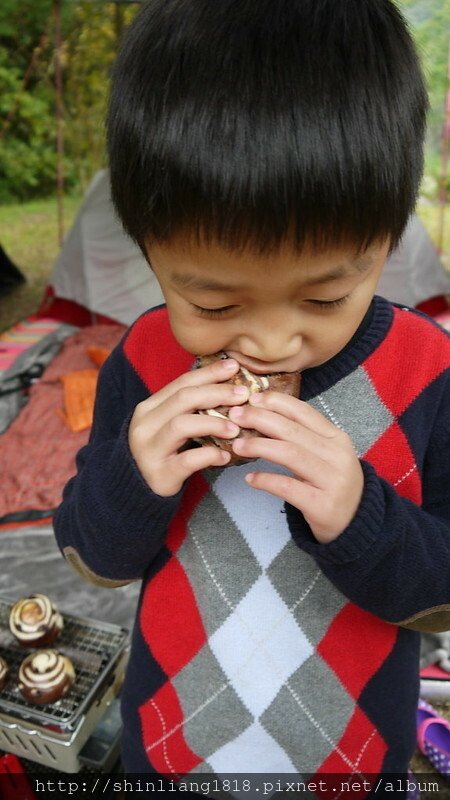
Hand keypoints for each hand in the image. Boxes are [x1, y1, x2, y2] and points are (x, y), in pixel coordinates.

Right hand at [128, 358, 249, 495]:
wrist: (136, 489)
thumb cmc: (162, 452)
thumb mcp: (169, 424)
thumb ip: (189, 408)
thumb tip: (228, 386)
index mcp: (149, 408)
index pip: (181, 383)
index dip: (209, 373)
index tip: (234, 366)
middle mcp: (145, 425)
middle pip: (183, 399)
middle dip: (216, 393)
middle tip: (242, 394)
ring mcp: (150, 449)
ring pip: (182, 425)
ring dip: (213, 424)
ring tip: (236, 428)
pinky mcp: (159, 474)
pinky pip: (187, 460)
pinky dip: (209, 456)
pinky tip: (225, 456)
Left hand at [228, 391, 363, 542]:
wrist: (357, 522)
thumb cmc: (333, 484)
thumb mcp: (326, 455)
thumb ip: (303, 436)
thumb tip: (264, 414)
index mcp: (337, 438)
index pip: (304, 412)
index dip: (277, 402)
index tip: (252, 398)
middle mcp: (337, 456)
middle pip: (293, 431)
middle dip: (261, 419)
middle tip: (236, 416)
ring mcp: (332, 481)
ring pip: (290, 455)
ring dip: (260, 446)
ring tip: (238, 445)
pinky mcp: (322, 505)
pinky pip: (288, 487)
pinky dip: (266, 480)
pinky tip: (250, 478)